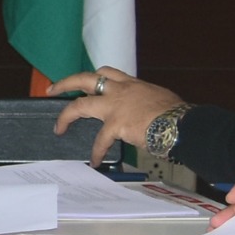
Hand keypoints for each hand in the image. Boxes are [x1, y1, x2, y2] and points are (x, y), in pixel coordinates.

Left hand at [48, 67, 182, 162]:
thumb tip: (145, 113)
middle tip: (53, 89)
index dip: (92, 77)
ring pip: (80, 105)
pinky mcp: (116, 124)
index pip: (107, 73)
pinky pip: (99, 140)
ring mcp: (115, 106)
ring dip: (66, 117)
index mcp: (132, 84)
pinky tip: (95, 161)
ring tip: (59, 128)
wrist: (180, 123)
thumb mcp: (159, 99)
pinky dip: (96, 152)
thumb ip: (145, 102)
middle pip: (85, 79)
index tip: (83, 82)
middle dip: (66, 83)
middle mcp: (120, 90)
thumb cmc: (176, 114)